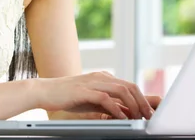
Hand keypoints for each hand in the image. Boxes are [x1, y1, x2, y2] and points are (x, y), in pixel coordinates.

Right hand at [34, 71, 154, 119]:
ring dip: (133, 105)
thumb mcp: (92, 101)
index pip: (129, 85)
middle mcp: (101, 77)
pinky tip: (121, 117)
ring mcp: (93, 82)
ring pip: (121, 90)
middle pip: (130, 86)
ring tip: (138, 117)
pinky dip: (116, 107)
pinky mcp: (84, 90)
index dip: (142, 99)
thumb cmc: (68, 97)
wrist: (45, 91)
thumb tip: (126, 112)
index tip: (149, 112)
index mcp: (104, 78)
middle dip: (142, 102)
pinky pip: (105, 98)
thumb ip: (108, 104)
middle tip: (149, 116)